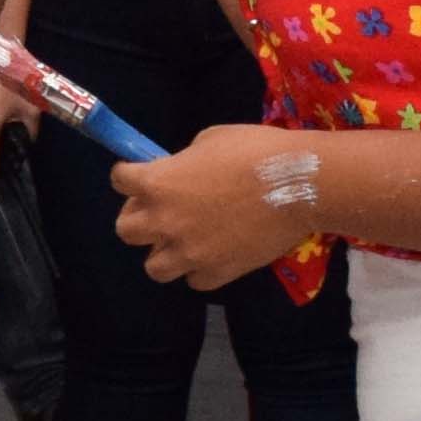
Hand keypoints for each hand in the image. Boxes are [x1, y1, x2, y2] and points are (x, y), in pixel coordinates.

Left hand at [112, 122, 325, 288]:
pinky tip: (214, 254)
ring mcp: (189, 252)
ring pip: (154, 267)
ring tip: (185, 240)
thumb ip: (184, 162)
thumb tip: (180, 171)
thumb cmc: (255, 150)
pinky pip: (194, 280)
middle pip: (126, 231)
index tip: (141, 175)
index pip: (119, 180)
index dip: (130, 175)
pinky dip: (200, 269)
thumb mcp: (210, 140)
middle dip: (139, 219)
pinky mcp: (217, 273)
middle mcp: (164, 222)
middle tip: (162, 211)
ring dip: (164, 253)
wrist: (301, 183)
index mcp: (157, 183)